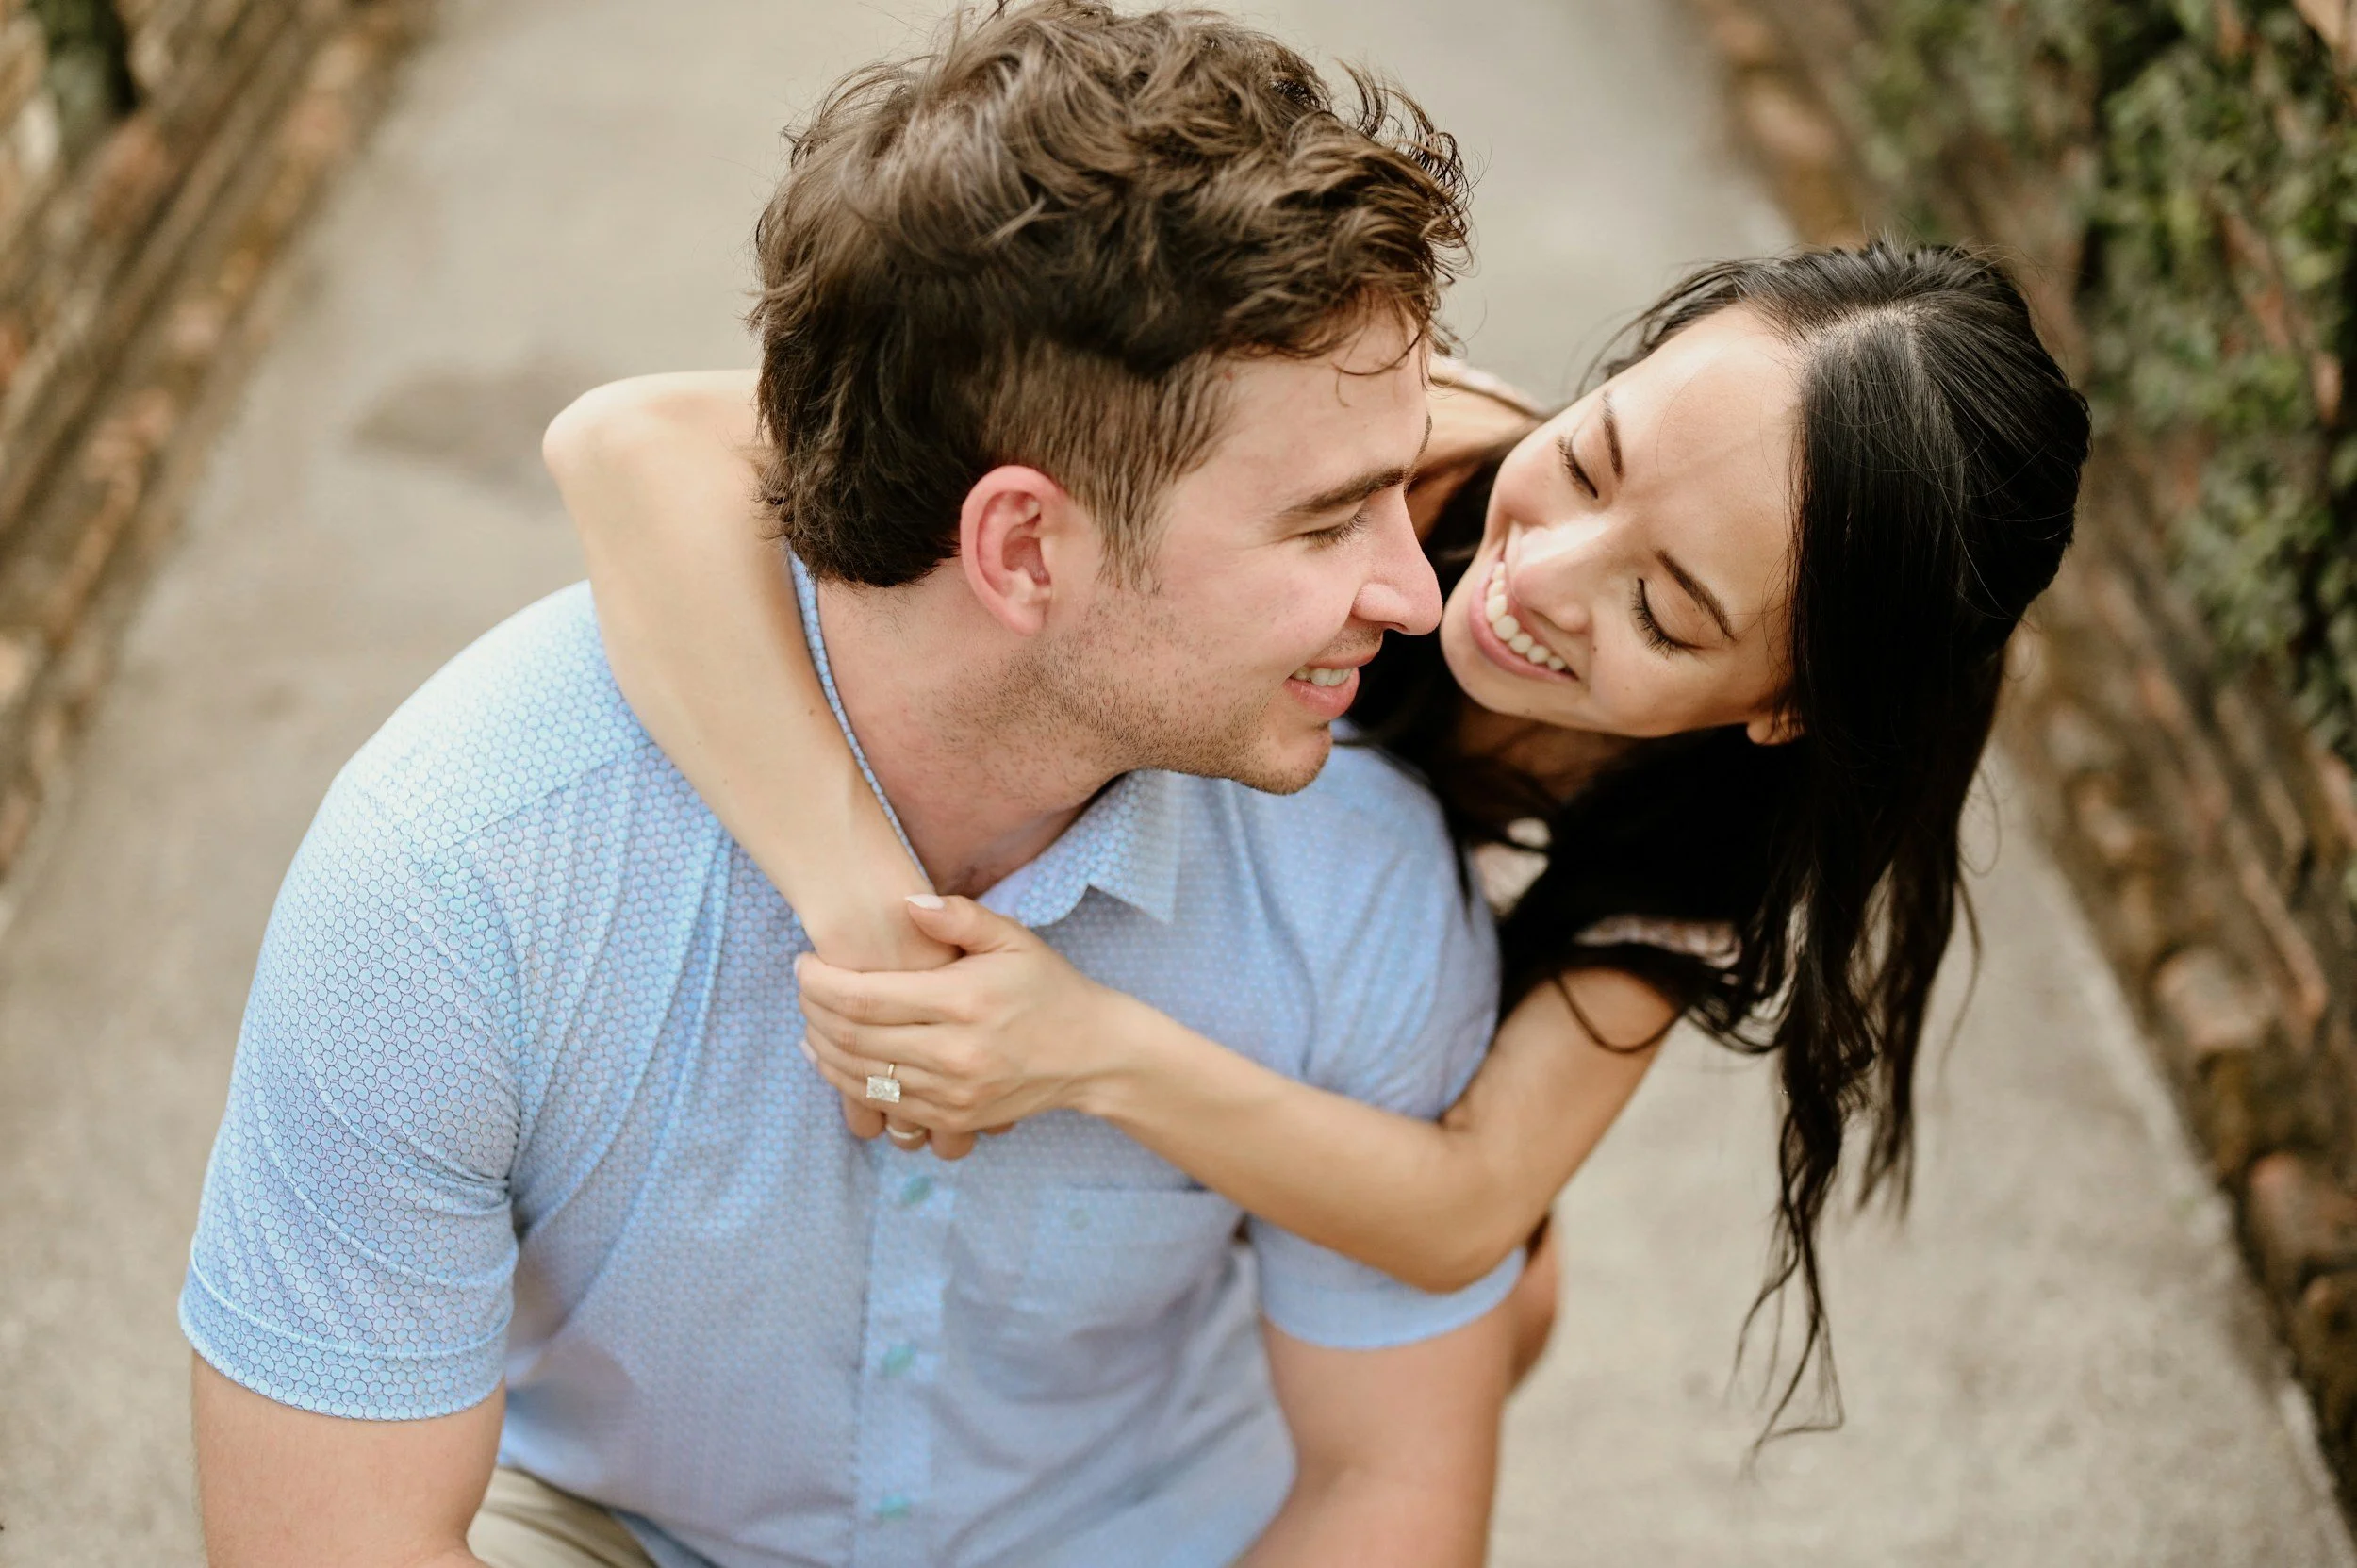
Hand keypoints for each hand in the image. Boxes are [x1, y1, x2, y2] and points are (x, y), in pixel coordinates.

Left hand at [795, 895, 1123, 1141]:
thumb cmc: (1048, 987)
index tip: (802, 964)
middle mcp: (954, 1053)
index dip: (818, 982)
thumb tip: (906, 903)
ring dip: (821, 1048)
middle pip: (850, 1038)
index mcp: (962, 1001)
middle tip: (803, 987)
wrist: (1092, 1054)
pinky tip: (834, 1057)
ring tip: (811, 1020)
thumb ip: (959, 916)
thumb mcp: (1014, 939)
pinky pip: (882, 1105)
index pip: (861, 997)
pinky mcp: (953, 1118)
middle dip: (811, 1011)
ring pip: (858, 1076)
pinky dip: (847, 1081)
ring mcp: (952, 1093)